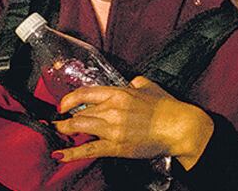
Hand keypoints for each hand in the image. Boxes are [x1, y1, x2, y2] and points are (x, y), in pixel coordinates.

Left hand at [52, 77, 212, 163]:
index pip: (85, 93)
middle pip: (80, 112)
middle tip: (60, 121)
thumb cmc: (167, 107)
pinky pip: (88, 149)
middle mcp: (112, 109)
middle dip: (67, 118)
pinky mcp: (116, 146)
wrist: (178, 127)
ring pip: (79, 127)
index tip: (64, 104)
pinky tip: (59, 154)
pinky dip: (71, 152)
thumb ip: (136, 83)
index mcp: (119, 93)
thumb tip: (130, 83)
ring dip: (66, 130)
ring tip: (59, 132)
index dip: (69, 99)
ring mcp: (112, 129)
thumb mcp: (149, 86)